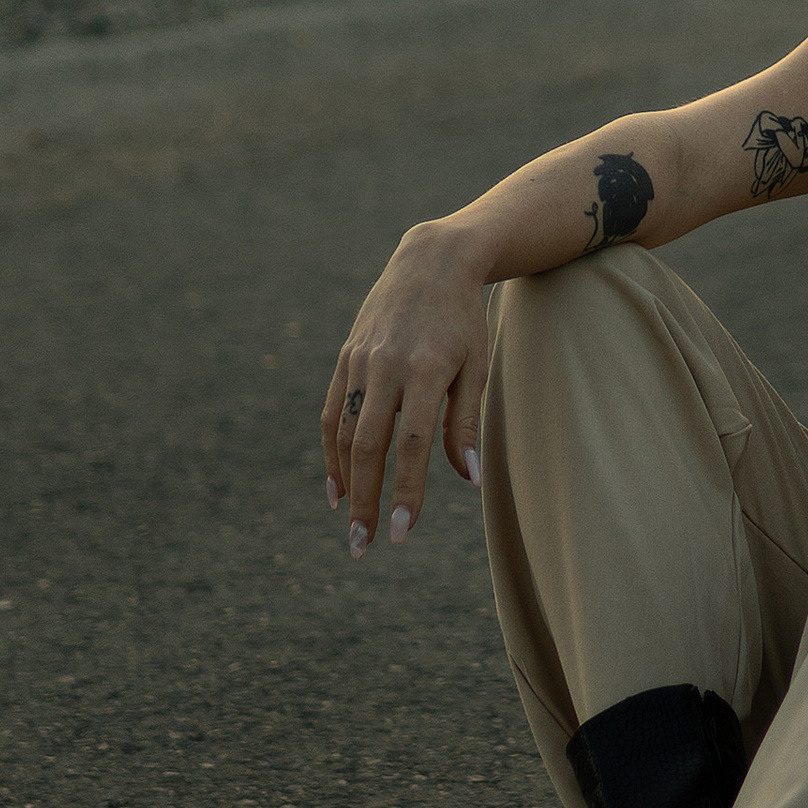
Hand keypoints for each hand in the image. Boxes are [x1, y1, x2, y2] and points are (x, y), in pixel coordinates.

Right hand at [319, 222, 489, 559]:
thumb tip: (467, 479)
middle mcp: (386, 366)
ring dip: (344, 482)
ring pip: (344, 432)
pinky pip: (332, 411)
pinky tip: (336, 485)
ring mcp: (361, 361)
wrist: (431, 261)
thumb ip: (465, 422)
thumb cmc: (464, 320)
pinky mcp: (346, 356)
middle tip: (364, 546)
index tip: (403, 534)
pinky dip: (330, 451)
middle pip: (368, 446)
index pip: (412, 445)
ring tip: (349, 523)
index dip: (406, 492)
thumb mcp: (477, 366)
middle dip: (365, 501)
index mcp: (426, 370)